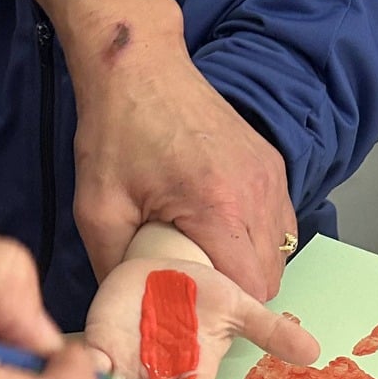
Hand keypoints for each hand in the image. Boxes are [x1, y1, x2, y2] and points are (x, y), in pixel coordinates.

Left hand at [70, 26, 296, 302]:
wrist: (140, 67)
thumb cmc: (116, 132)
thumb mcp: (97, 208)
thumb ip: (113, 267)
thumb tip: (128, 311)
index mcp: (218, 207)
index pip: (250, 290)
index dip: (225, 311)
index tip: (194, 312)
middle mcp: (258, 193)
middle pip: (269, 279)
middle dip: (236, 296)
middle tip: (197, 291)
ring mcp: (271, 177)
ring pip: (279, 254)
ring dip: (249, 269)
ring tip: (209, 264)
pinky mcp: (272, 166)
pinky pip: (281, 225)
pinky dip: (258, 242)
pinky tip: (223, 237)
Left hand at [84, 225, 317, 378]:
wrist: (162, 270)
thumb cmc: (201, 293)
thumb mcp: (239, 307)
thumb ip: (271, 331)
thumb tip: (313, 352)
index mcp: (194, 369)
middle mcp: (162, 374)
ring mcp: (131, 362)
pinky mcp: (103, 345)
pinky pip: (96, 365)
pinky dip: (94, 375)